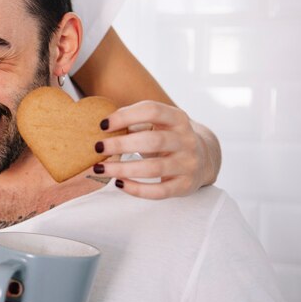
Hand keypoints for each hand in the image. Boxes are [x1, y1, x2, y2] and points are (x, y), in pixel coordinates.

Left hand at [93, 101, 211, 198]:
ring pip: (153, 168)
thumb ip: (134, 122)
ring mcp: (187, 164)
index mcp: (177, 119)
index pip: (152, 110)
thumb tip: (102, 126)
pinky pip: (159, 191)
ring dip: (122, 169)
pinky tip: (118, 183)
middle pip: (153, 140)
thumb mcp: (158, 124)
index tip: (102, 124)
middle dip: (121, 144)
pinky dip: (136, 189)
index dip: (126, 116)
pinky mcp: (184, 185)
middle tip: (97, 147)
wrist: (203, 159)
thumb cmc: (168, 138)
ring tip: (99, 169)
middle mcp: (186, 140)